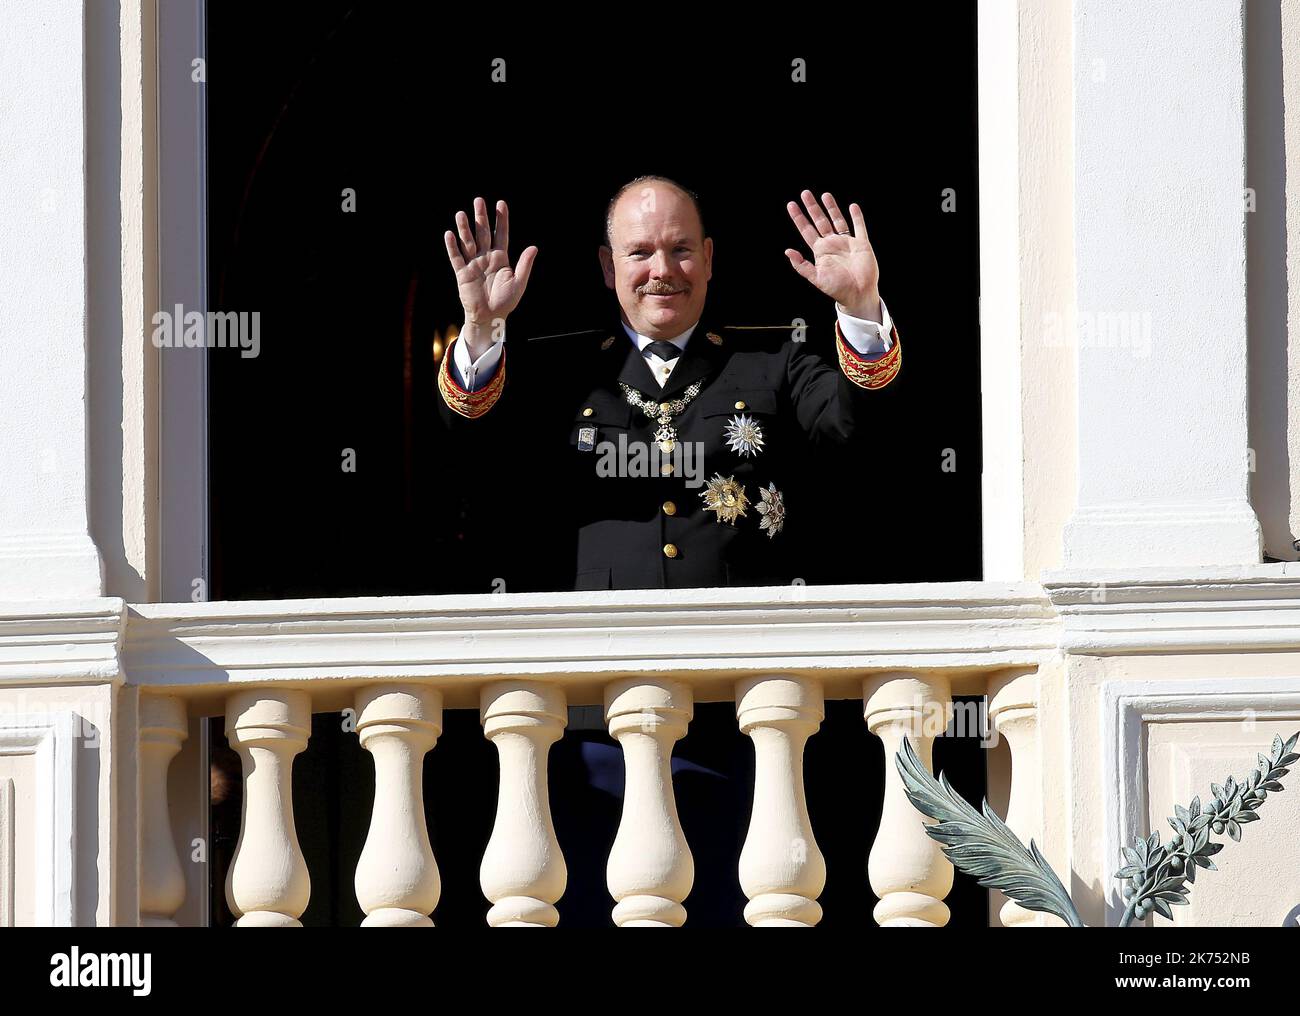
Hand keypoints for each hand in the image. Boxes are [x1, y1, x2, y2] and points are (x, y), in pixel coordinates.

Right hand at [443, 197, 537, 356]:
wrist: (491, 317)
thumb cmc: (505, 300)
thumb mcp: (519, 282)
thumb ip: (524, 264)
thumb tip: (534, 247)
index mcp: (500, 258)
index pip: (501, 234)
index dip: (501, 220)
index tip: (501, 204)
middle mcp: (486, 257)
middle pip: (483, 234)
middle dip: (481, 218)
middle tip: (479, 200)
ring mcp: (473, 264)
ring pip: (468, 242)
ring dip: (465, 229)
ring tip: (462, 214)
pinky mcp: (462, 273)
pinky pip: (456, 258)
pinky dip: (453, 247)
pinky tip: (450, 234)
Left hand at [784, 190, 880, 319]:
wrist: (858, 294)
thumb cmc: (837, 289)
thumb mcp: (816, 278)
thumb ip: (801, 265)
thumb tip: (787, 251)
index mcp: (820, 251)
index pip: (807, 230)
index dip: (799, 218)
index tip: (791, 205)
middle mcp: (832, 244)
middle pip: (820, 221)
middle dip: (812, 207)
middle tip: (804, 193)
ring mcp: (847, 242)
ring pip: (837, 220)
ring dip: (831, 208)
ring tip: (825, 195)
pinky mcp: (861, 244)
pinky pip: (859, 227)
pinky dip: (857, 217)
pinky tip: (852, 206)